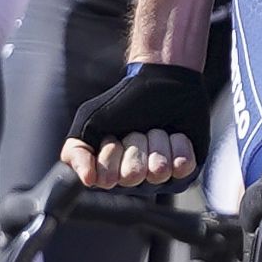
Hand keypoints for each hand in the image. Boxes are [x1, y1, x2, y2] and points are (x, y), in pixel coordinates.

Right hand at [62, 62, 208, 188]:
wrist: (161, 80)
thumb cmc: (123, 103)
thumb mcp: (89, 122)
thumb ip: (75, 152)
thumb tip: (88, 181)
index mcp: (108, 173)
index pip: (106, 178)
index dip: (110, 151)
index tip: (113, 135)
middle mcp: (134, 180)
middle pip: (133, 175)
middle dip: (134, 143)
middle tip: (137, 129)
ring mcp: (161, 178)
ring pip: (158, 170)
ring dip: (156, 139)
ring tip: (156, 128)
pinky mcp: (186, 169)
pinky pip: (182, 165)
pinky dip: (178, 143)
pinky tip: (174, 133)